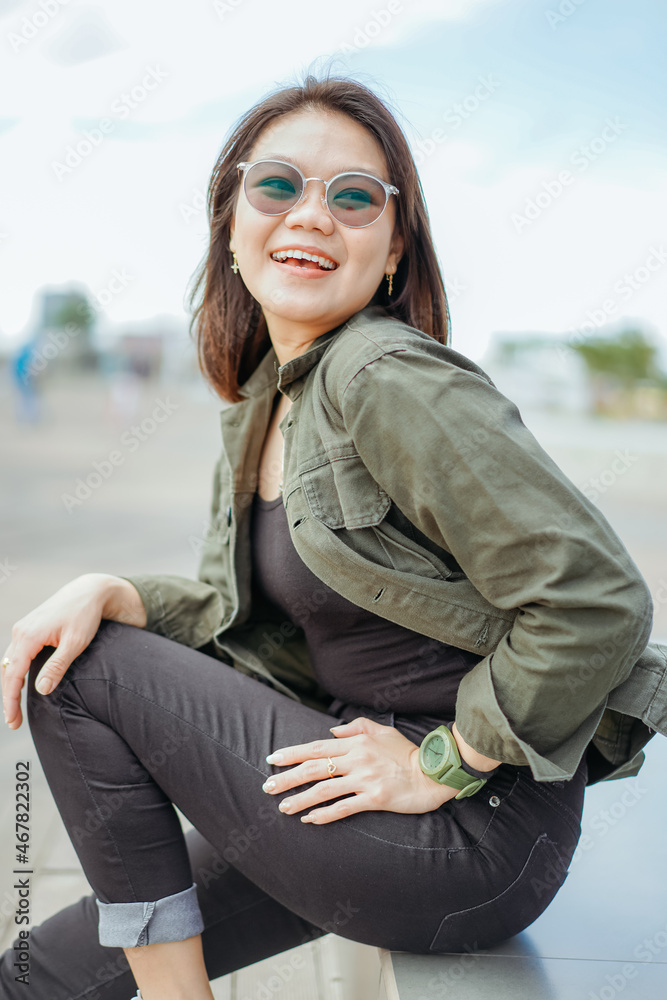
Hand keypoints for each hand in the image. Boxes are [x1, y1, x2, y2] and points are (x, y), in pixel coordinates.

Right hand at [1, 574, 145, 729]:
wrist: (89, 591)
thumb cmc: (85, 616)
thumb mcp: (75, 643)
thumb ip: (57, 666)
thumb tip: (40, 691)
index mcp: (28, 636)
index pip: (13, 675)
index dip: (11, 700)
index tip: (12, 721)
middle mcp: (20, 632)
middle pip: (6, 671)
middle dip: (8, 698)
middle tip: (13, 723)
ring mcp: (22, 629)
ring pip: (8, 663)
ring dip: (9, 686)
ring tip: (14, 709)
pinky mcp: (28, 629)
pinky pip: (15, 655)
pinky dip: (14, 672)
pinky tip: (19, 685)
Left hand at [261, 716, 457, 824]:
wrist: (432, 773)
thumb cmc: (406, 752)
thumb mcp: (383, 730)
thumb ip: (356, 727)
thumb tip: (332, 732)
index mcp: (356, 742)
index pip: (317, 748)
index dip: (292, 754)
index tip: (273, 759)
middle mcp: (357, 759)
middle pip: (314, 768)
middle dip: (288, 777)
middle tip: (268, 787)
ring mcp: (365, 780)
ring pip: (324, 790)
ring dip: (300, 799)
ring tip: (283, 807)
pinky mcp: (375, 799)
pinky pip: (344, 808)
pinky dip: (324, 815)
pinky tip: (310, 819)